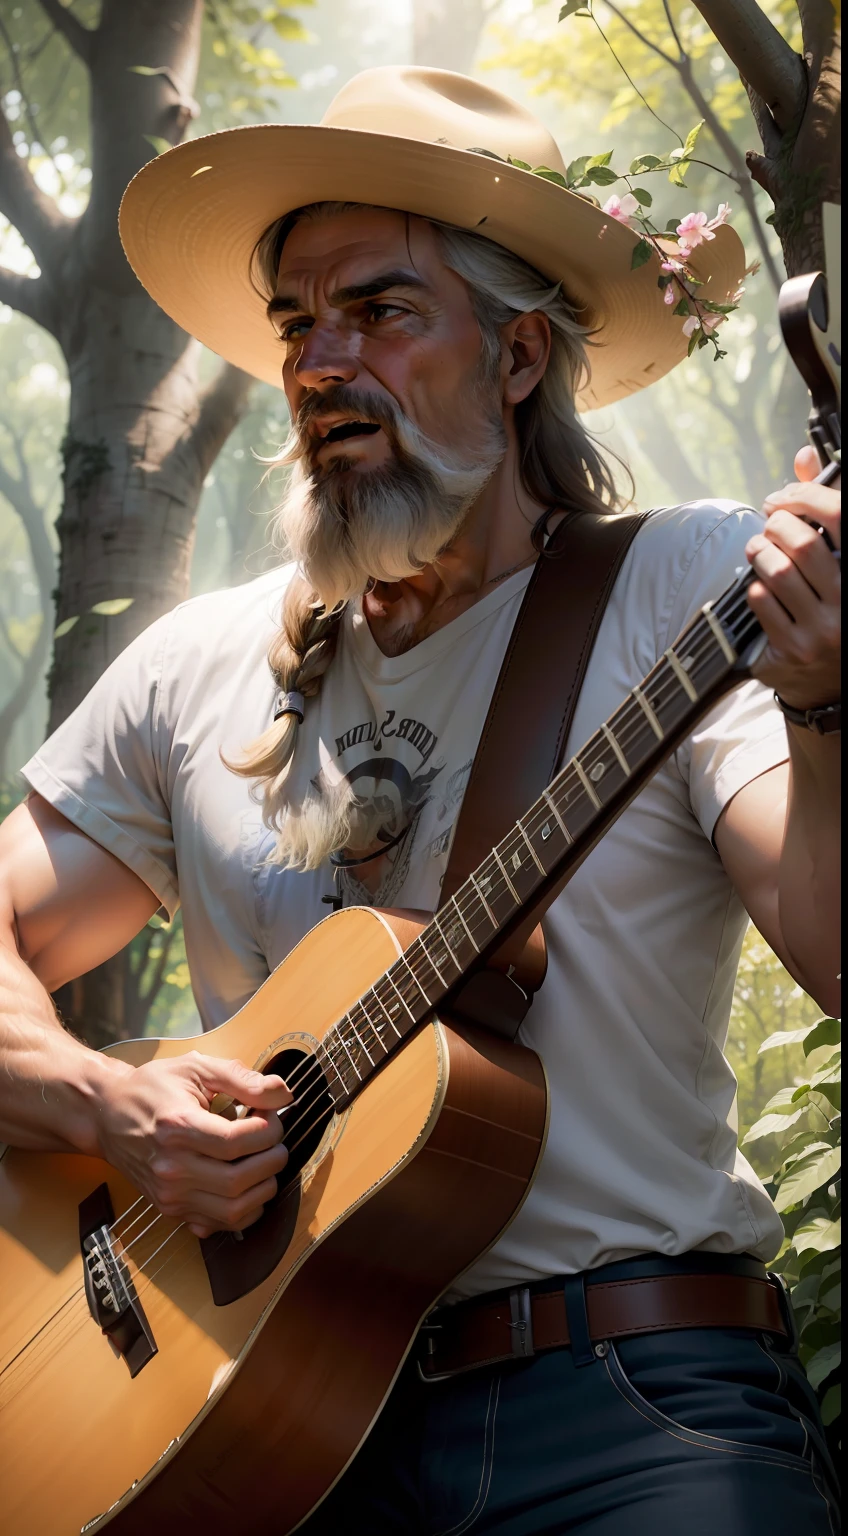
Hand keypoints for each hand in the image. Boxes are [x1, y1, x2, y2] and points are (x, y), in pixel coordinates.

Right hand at [97, 1052, 291, 1237]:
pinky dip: (245, 1210)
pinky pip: (219, 1224)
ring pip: (233, 1210)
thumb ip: (241, 1078)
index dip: (268, 1130)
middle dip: (272, 1159)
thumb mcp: (195, 1068)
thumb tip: (283, 1093)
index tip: (271, 1117)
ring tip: (264, 1161)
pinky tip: (248, 1184)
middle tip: (274, 1140)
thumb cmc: (152, 1087)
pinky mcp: (170, 1209)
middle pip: (239, 1180)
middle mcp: (170, 1167)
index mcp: (176, 1127)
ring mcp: (169, 1193)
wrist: (107, 1114)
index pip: (236, 1142)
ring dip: (263, 1188)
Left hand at [746, 445, 840, 710]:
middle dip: (776, 527)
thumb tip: (804, 455)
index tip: (783, 498)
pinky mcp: (795, 650)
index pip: (840, 515)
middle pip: (803, 543)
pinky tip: (760, 586)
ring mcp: (826, 629)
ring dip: (759, 553)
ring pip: (777, 572)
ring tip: (758, 550)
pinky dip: (754, 587)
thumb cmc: (835, 604)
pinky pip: (761, 602)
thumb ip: (824, 508)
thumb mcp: (839, 558)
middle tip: (767, 526)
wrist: (832, 679)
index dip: (806, 496)